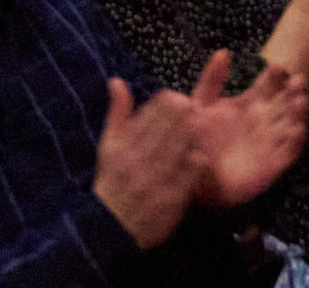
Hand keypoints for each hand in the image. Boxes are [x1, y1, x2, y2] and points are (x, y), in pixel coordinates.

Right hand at [90, 79, 199, 248]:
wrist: (111, 227)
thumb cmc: (111, 181)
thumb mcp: (107, 146)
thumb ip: (117, 113)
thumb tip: (117, 80)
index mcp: (123, 146)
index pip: (148, 116)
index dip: (166, 103)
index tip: (175, 97)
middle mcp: (138, 161)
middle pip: (167, 129)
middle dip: (182, 115)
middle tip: (194, 105)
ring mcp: (156, 181)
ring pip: (180, 148)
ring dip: (192, 134)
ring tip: (201, 122)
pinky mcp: (171, 199)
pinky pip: (188, 174)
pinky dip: (196, 161)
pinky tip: (201, 151)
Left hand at [184, 53, 308, 206]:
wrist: (191, 175)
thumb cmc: (194, 137)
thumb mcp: (200, 103)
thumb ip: (212, 79)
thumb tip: (224, 51)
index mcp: (248, 103)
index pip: (269, 84)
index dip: (276, 75)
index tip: (277, 67)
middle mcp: (264, 120)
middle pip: (286, 101)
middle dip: (294, 90)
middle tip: (298, 80)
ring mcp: (270, 142)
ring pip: (292, 124)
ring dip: (300, 112)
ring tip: (300, 100)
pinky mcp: (272, 165)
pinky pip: (289, 152)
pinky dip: (296, 141)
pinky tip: (298, 129)